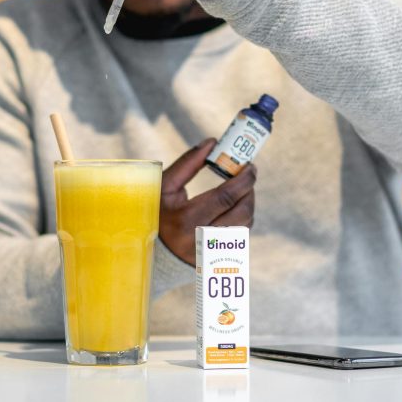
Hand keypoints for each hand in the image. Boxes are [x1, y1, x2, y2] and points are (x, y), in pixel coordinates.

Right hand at [158, 139, 255, 265]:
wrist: (151, 250)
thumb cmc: (156, 211)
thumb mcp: (165, 186)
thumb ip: (188, 163)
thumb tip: (212, 142)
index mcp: (186, 220)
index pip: (225, 198)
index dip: (242, 180)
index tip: (250, 166)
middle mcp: (202, 240)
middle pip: (242, 213)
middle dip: (250, 190)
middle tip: (249, 173)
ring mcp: (212, 253)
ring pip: (245, 225)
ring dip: (247, 203)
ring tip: (241, 189)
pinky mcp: (218, 259)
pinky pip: (240, 236)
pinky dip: (242, 218)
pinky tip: (234, 207)